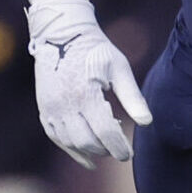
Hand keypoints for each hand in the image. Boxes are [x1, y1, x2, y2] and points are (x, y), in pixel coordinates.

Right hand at [25, 0, 150, 166]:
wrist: (60, 34)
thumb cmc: (95, 49)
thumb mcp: (118, 67)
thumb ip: (132, 97)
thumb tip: (147, 122)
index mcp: (85, 93)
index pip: (105, 132)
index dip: (119, 147)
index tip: (129, 155)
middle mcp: (64, 104)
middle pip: (87, 141)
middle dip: (106, 150)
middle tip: (120, 151)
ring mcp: (50, 108)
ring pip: (70, 143)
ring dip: (89, 151)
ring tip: (105, 148)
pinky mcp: (44, 109)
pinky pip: (56, 137)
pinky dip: (71, 150)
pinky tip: (86, 158)